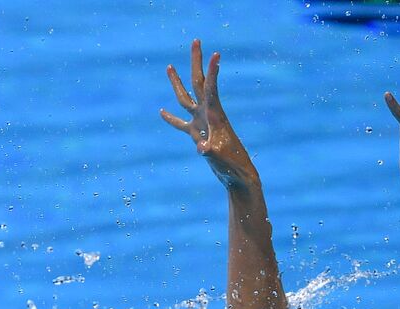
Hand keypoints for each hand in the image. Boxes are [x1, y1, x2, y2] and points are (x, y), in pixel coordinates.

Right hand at [160, 40, 256, 190]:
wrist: (237, 176)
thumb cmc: (233, 167)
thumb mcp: (221, 159)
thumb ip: (211, 152)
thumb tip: (201, 148)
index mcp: (215, 115)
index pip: (211, 88)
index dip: (212, 71)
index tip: (216, 53)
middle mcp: (208, 114)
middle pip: (198, 83)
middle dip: (197, 62)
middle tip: (196, 41)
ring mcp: (202, 123)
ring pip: (186, 98)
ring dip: (177, 83)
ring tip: (169, 66)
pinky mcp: (198, 135)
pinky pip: (181, 123)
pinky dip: (171, 118)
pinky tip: (161, 112)